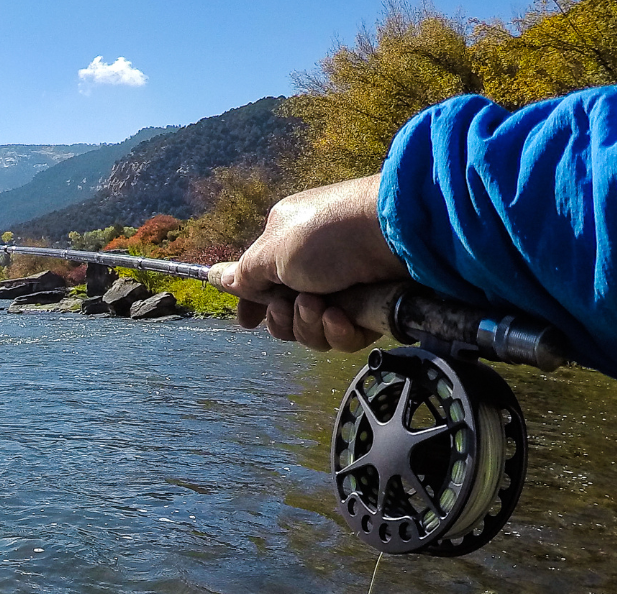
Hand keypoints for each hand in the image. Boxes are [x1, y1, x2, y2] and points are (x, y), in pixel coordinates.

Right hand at [209, 173, 409, 352]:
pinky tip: (341, 318)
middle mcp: (315, 267)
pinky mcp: (371, 308)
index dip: (254, 306)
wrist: (397, 234)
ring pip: (313, 331)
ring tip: (321, 306)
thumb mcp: (273, 251)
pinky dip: (339, 332)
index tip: (248, 323)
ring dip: (310, 325)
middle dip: (283, 319)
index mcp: (287, 244)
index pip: (262, 283)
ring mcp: (345, 288)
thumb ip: (245, 273)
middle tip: (289, 305)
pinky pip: (345, 337)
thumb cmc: (329, 233)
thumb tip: (218, 276)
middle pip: (286, 315)